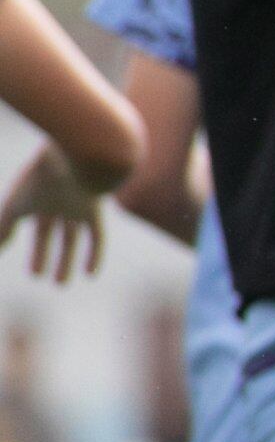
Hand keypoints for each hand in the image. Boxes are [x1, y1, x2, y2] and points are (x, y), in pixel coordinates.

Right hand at [1, 147, 110, 282]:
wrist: (77, 157)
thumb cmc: (41, 179)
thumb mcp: (16, 206)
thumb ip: (3, 228)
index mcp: (36, 196)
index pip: (24, 223)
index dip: (15, 237)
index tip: (9, 256)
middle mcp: (58, 202)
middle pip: (51, 232)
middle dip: (43, 254)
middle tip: (36, 277)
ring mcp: (78, 206)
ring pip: (73, 237)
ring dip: (66, 260)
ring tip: (59, 284)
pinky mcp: (95, 211)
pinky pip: (97, 236)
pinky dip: (93, 256)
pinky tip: (89, 275)